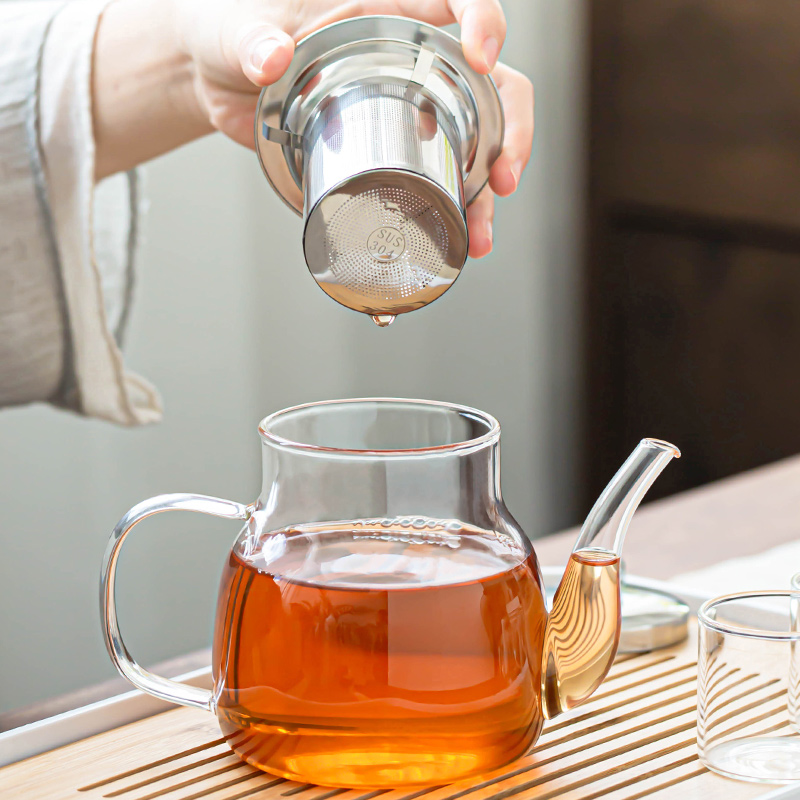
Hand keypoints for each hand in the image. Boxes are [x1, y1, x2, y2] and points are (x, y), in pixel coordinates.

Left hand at [95, 0, 533, 256]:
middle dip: (509, 130)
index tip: (483, 57)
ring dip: (484, 191)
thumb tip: (271, 54)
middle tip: (504, 177)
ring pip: (472, 142)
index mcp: (384, 7)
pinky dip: (448, 213)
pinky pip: (435, 177)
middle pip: (490, 84)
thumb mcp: (231, 29)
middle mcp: (409, 56)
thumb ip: (247, 38)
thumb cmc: (226, 32)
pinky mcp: (391, 149)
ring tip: (479, 234)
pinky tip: (452, 243)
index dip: (484, 20)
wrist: (215, 79)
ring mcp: (406, 106)